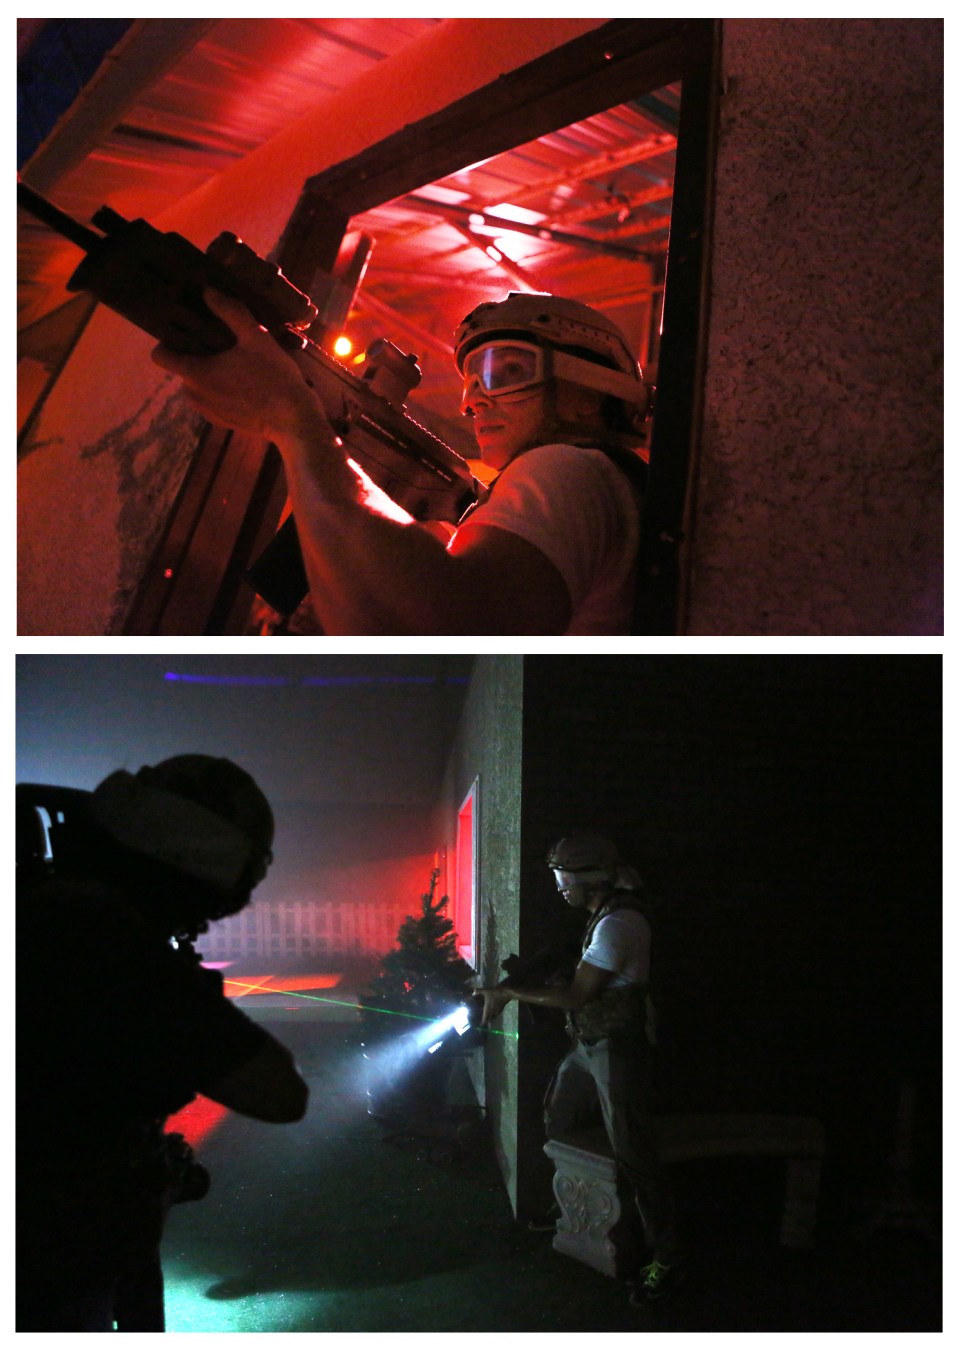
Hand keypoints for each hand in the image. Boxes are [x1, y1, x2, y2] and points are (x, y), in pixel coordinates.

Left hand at [151, 289, 325, 440]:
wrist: (294, 421)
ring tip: (237, 366)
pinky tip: (244, 385)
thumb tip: (208, 292)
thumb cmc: (274, 377)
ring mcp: (206, 411)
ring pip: (197, 384)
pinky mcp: (219, 421)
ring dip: (210, 374)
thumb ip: (230, 311)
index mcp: (195, 373)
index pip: (160, 356)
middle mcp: (194, 394)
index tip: (188, 333)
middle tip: (224, 347)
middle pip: (182, 367)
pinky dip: (221, 391)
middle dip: (198, 356)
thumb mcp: (256, 337)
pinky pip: (211, 399)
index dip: (168, 341)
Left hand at [475, 986, 513, 1024]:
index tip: (480, 1025)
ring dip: (491, 1019)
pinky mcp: (501, 1008)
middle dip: (486, 1021)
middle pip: (489, 1019)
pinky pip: (497, 1014)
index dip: (482, 1022)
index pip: (485, 1018)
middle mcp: (493, 1011)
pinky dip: (495, 1015)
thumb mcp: (486, 991)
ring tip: (488, 1019)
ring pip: (493, 1017)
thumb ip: (479, 991)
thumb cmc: (495, 992)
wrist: (506, 992)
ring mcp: (498, 1010)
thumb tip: (473, 992)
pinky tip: (494, 1013)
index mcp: (488, 1009)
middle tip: (483, 1022)